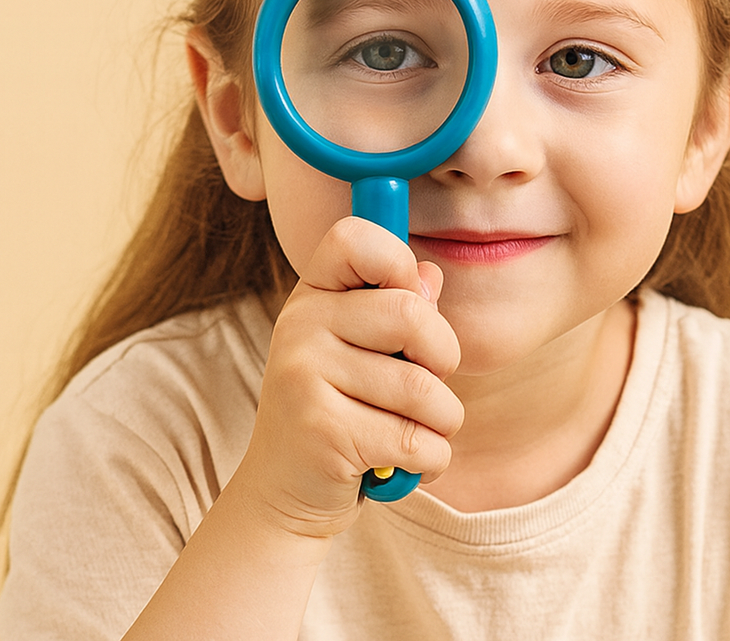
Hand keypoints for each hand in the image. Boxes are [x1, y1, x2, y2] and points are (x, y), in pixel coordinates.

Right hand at [233, 216, 462, 539]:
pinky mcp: (322, 433)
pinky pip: (417, 440)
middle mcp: (300, 326)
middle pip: (411, 313)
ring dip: (442, 420)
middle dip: (444, 357)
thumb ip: (400, 305)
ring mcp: (304, 378)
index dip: (399, 263)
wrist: (285, 492)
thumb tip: (430, 276)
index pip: (355, 237)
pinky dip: (431, 458)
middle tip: (428, 382)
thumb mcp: (362, 347)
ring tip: (416, 429)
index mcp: (313, 294)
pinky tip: (403, 462)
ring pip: (423, 389)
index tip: (408, 300)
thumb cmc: (341, 407)